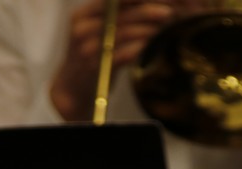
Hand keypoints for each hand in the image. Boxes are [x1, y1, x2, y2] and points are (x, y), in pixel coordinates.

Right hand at [49, 0, 207, 120]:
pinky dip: (137, 47)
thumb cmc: (95, 56)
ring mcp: (86, 47)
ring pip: (122, 31)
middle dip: (148, 9)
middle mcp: (82, 26)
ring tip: (166, 23)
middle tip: (169, 10)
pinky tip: (150, 44)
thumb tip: (159, 7)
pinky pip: (119, 54)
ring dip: (147, 27)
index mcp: (84, 13)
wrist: (72, 88)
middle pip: (120, 11)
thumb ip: (123, 17)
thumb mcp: (103, 32)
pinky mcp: (93, 67)